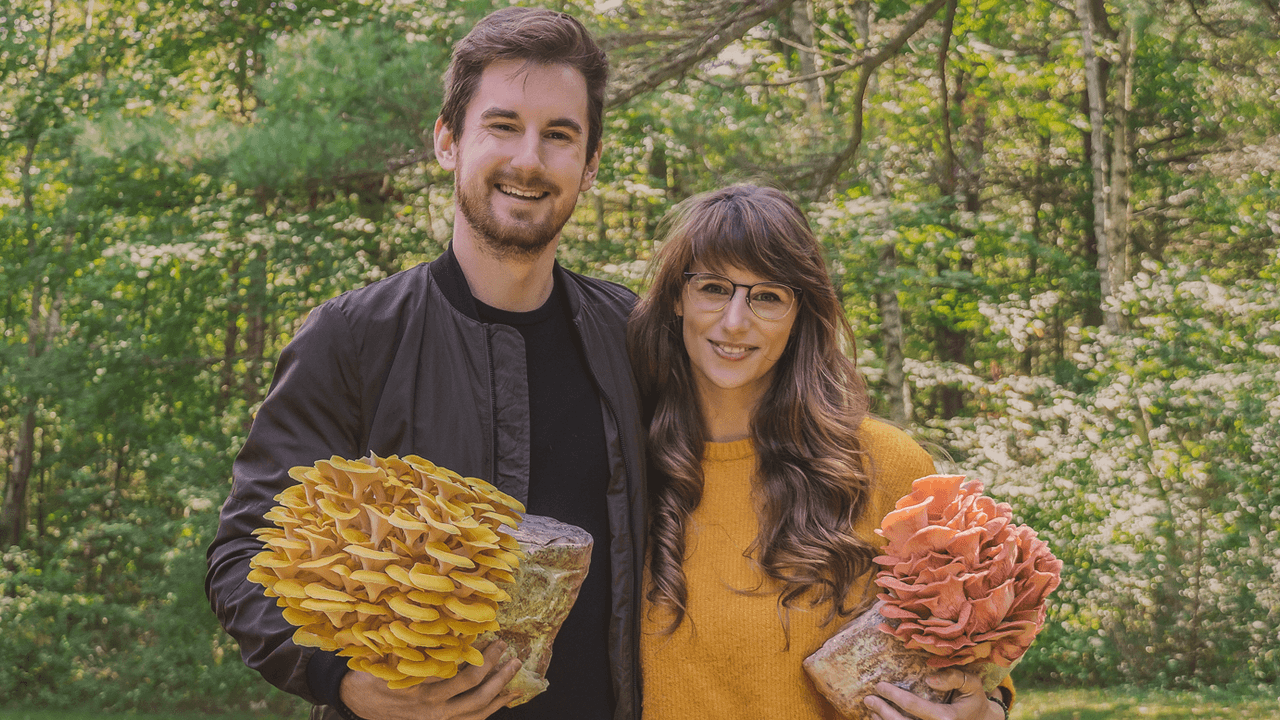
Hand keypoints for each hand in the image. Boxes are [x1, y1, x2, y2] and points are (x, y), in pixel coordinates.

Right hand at [339, 640, 522, 719]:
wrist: (356, 702)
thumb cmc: (370, 674)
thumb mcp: (380, 656)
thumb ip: (404, 642)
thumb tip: (425, 617)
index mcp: (415, 685)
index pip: (451, 669)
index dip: (473, 652)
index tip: (487, 634)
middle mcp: (429, 705)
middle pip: (470, 686)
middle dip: (492, 665)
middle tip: (505, 644)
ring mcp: (436, 718)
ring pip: (476, 707)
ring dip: (499, 687)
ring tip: (515, 667)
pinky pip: (473, 719)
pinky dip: (493, 707)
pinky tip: (508, 695)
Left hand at [863, 669, 1003, 719]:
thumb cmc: (974, 700)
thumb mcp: (972, 684)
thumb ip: (954, 677)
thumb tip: (929, 678)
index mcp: (946, 718)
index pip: (914, 706)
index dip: (894, 696)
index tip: (879, 686)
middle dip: (883, 711)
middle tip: (868, 699)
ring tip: (870, 711)